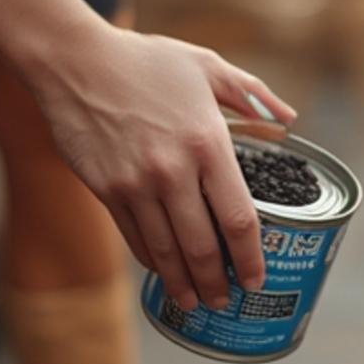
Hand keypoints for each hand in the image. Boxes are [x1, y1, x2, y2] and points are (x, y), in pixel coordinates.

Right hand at [25, 22, 296, 309]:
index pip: (238, 218)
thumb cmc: (146, 61)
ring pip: (166, 251)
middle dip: (216, 283)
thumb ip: (253, 94)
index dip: (249, 258)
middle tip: (225, 301)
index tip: (255, 279)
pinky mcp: (107, 190)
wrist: (74, 61)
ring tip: (195, 301)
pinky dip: (152, 260)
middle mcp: (173, 171)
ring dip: (183, 283)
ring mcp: (136, 184)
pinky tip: (163, 271)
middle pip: (202, 247)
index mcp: (208, 143)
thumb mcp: (207, 66)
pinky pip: (134, 237)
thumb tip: (289, 118)